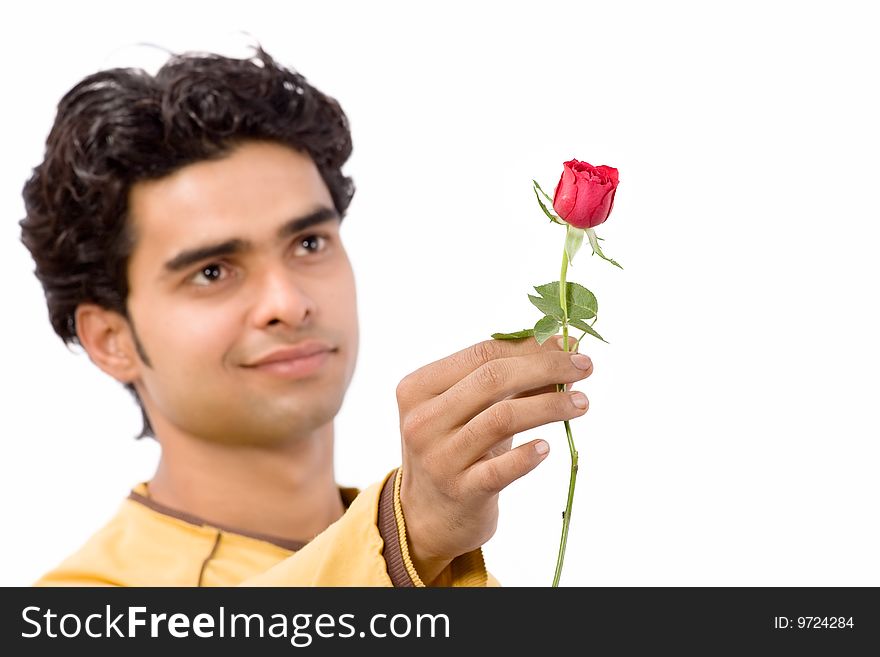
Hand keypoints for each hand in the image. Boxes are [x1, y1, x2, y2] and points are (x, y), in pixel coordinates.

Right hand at [395, 334, 592, 583]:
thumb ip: (510, 379)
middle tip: (585, 366)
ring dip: (550, 405)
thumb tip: (562, 345)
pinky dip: (528, 455)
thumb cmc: (455, 450)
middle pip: (492, 379)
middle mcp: (422, 420)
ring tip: (581, 403)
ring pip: (502, 418)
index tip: (569, 345)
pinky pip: (502, 469)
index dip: (530, 347)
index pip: (481, 354)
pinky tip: (547, 447)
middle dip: (546, 367)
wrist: (427, 516)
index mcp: (418, 388)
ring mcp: (439, 458)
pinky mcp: (461, 491)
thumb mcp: (470, 411)